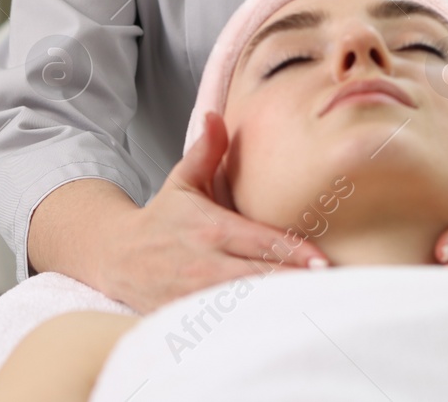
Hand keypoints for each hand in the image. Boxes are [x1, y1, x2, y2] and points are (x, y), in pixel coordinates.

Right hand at [90, 111, 330, 313]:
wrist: (115, 255)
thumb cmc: (160, 219)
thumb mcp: (182, 181)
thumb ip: (206, 150)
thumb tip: (216, 115)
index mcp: (212, 228)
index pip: (261, 243)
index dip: (293, 254)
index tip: (323, 262)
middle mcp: (206, 263)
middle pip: (260, 278)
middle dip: (295, 285)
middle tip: (332, 290)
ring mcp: (196, 295)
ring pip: (246, 307)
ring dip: (278, 309)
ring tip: (314, 312)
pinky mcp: (187, 318)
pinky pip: (225, 329)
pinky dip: (250, 330)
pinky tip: (276, 331)